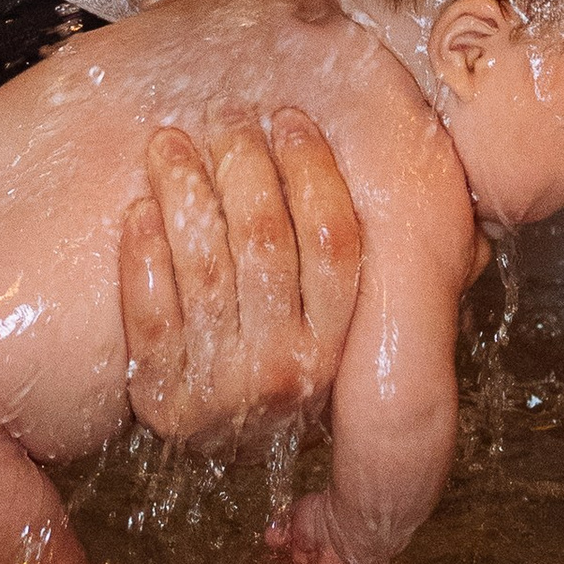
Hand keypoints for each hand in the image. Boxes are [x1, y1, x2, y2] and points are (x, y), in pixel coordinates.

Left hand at [119, 106, 362, 443]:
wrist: (215, 446)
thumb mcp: (326, 328)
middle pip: (266, 241)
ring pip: (206, 267)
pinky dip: (142, 256)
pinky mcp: (160, 399)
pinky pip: (151, 314)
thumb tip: (425, 204)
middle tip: (225, 117)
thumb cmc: (272, 356)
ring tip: (169, 143)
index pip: (336, 242)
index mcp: (335, 346)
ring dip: (185, 192)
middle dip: (243, 164)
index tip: (288, 120)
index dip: (313, 170)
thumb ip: (351, 269)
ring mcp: (220, 389)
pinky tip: (137, 209)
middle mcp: (285, 372)